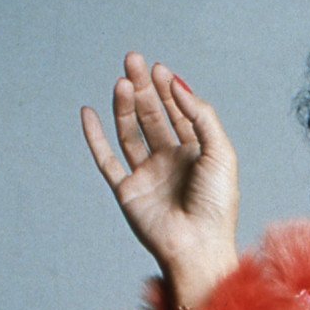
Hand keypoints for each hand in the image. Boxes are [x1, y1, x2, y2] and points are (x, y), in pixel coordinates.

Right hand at [81, 52, 239, 309]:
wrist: (197, 248)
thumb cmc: (216, 207)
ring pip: (130, 132)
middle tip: (133, 61)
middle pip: (152, 117)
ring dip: (125, 106)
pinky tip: (89, 113)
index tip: (159, 69)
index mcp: (197, 155)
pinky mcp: (127, 191)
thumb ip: (202, 116)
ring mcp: (148, 176)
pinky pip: (106, 160)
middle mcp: (171, 163)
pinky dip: (95, 137)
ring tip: (122, 82)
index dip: (169, 90)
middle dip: (144, 88)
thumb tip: (177, 82)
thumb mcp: (220, 154)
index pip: (180, 114)